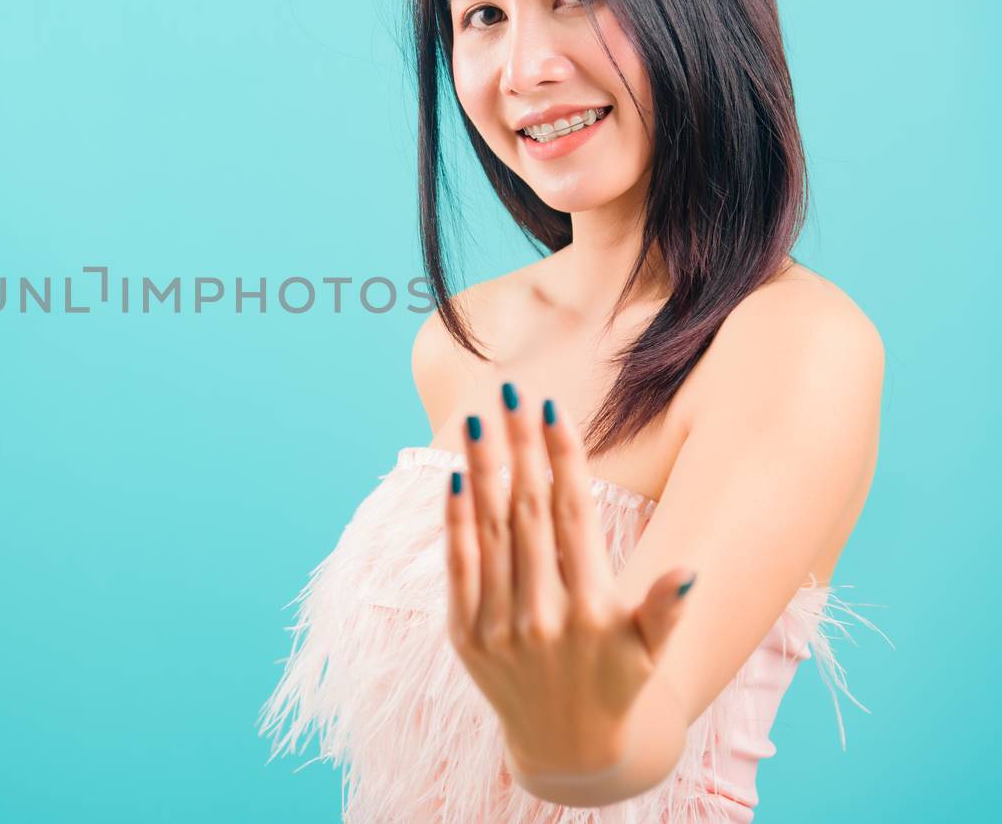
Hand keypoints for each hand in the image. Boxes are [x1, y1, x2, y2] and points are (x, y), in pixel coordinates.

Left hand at [443, 380, 695, 775]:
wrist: (569, 753)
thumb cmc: (620, 683)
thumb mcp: (651, 651)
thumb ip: (665, 609)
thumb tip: (690, 572)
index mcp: (595, 610)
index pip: (574, 516)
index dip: (561, 460)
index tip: (550, 411)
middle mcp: (546, 617)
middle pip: (529, 512)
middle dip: (519, 449)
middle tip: (512, 394)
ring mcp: (501, 627)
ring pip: (490, 533)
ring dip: (484, 472)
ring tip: (482, 420)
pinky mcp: (467, 638)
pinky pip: (460, 568)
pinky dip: (456, 523)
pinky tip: (457, 478)